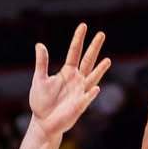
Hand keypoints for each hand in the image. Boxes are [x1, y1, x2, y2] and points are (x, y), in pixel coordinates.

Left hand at [29, 23, 110, 139]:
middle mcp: (77, 80)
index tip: (84, 26)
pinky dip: (90, 93)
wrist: (43, 122)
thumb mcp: (39, 79)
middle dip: (94, 48)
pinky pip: (86, 98)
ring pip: (92, 78)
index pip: (74, 52)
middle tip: (102, 34)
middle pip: (88, 60)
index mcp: (67, 72)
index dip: (78, 39)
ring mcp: (80, 92)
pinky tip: (95, 88)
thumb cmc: (41, 101)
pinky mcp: (79, 105)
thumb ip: (42, 63)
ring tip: (107, 60)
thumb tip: (40, 45)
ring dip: (99, 70)